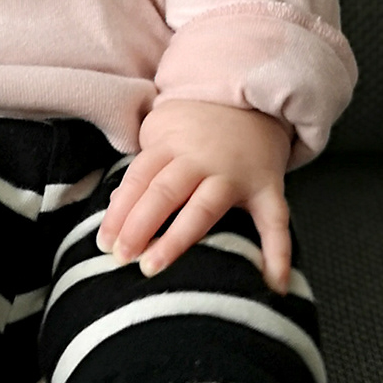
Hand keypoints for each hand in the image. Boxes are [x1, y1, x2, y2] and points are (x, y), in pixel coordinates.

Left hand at [96, 99, 293, 292]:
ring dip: (177, 238)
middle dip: (139, 224)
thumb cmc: (197, 127)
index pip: (139, 179)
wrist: (251, 100)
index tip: (105, 243)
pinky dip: (278, 252)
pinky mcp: (268, 187)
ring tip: (154, 267)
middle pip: (164, 191)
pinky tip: (273, 283)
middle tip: (121, 256)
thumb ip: (144, 168)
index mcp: (171, 144)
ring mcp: (236, 175)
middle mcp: (202, 159)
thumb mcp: (163, 133)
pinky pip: (275, 220)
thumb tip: (117, 207)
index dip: (119, 211)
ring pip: (204, 207)